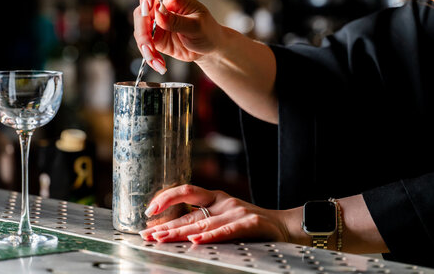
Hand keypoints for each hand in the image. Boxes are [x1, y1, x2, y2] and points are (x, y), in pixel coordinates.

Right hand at [133, 0, 223, 73]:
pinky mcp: (155, 38)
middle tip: (149, 45)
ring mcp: (157, 22)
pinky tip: (159, 65)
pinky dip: (149, 56)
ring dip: (145, 46)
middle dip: (143, 29)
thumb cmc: (208, 32)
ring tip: (155, 60)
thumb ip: (177, 20)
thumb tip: (158, 12)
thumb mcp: (197, 26)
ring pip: (140, 29)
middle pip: (141, 10)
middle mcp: (162, 7)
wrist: (210, 49)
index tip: (147, 5)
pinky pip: (145, 45)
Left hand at [139, 184, 292, 243]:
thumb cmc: (253, 224)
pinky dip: (210, 236)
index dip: (166, 198)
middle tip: (147, 234)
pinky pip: (227, 231)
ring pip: (203, 223)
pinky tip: (195, 241)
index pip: (186, 192)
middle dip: (166, 225)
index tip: (150, 210)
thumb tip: (175, 229)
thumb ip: (204, 220)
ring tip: (161, 238)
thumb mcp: (225, 216)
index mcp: (216, 198)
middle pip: (189, 214)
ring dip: (180, 233)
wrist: (286, 226)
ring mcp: (237, 212)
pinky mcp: (250, 224)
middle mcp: (224, 202)